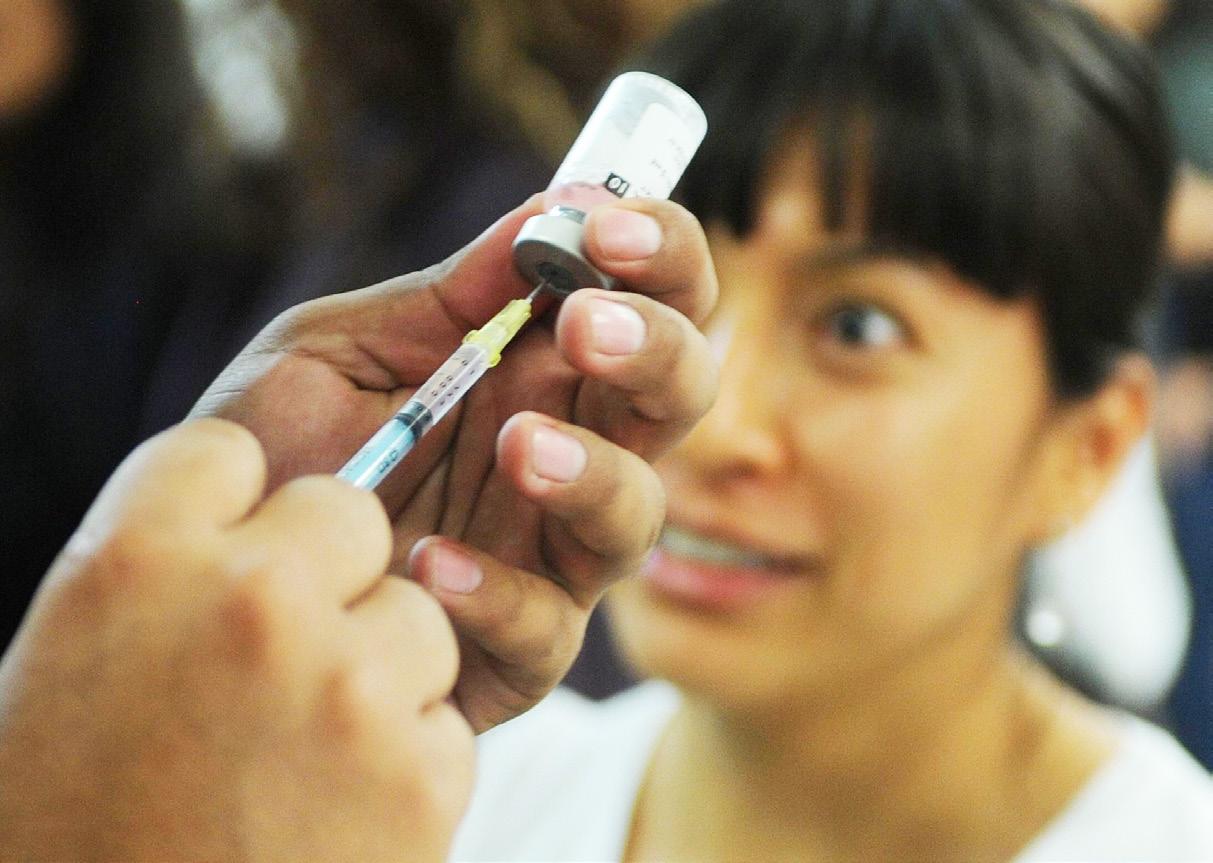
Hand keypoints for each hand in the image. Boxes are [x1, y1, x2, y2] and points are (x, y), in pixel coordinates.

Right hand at [0, 420, 471, 861]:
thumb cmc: (77, 822)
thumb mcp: (76, 666)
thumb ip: (166, 567)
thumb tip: (250, 504)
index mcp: (133, 561)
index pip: (223, 454)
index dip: (237, 503)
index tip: (238, 545)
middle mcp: (245, 598)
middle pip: (344, 509)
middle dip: (329, 570)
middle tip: (289, 650)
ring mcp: (344, 680)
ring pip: (416, 607)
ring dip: (379, 667)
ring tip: (305, 753)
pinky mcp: (421, 765)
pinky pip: (443, 707)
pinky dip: (408, 753)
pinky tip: (336, 811)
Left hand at [191, 195, 718, 730]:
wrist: (211, 574)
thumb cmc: (282, 450)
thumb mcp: (338, 349)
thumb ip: (442, 296)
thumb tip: (547, 209)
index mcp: (538, 367)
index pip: (652, 298)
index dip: (660, 251)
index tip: (602, 222)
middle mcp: (568, 450)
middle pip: (681, 392)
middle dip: (655, 347)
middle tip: (581, 328)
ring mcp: (549, 553)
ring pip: (639, 513)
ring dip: (597, 472)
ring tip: (517, 446)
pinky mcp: (518, 648)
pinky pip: (547, 627)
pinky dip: (499, 592)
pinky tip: (427, 561)